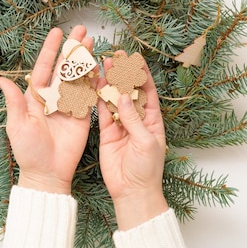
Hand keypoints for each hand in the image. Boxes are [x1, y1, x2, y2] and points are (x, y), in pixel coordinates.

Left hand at [0, 25, 92, 194]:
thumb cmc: (28, 151)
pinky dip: (96, 80)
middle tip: (83, 30)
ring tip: (93, 42)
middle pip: (65, 67)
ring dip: (86, 59)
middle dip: (73, 48)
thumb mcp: (17, 125)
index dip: (51, 49)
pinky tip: (101, 66)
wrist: (47, 173)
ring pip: (79, 76)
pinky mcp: (83, 115)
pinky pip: (90, 94)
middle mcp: (54, 96)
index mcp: (36, 96)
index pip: (45, 67)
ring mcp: (70, 104)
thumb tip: (1, 79)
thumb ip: (14, 101)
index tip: (57, 32)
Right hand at [97, 53, 168, 229]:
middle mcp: (137, 118)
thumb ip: (133, 119)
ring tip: (104, 64)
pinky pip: (102, 112)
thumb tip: (123, 96)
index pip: (147, 91)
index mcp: (152, 119)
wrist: (132, 191)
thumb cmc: (146, 169)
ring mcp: (121, 124)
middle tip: (117, 56)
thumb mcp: (145, 141)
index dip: (142, 74)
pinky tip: (94, 84)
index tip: (136, 58)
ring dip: (110, 81)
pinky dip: (98, 98)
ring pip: (114, 98)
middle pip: (129, 90)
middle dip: (124, 73)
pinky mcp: (107, 132)